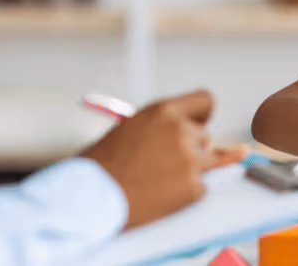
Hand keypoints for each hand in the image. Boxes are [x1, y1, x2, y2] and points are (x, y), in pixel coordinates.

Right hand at [82, 91, 244, 228]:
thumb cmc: (102, 165)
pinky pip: (201, 187)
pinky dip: (186, 193)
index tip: (199, 124)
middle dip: (190, 149)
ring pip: (207, 162)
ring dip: (190, 170)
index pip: (205, 101)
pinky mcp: (193, 186)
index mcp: (164, 111)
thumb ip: (161, 127)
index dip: (202, 115)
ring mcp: (190, 159)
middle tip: (165, 164)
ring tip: (159, 180)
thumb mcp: (131, 128)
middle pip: (204, 137)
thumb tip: (188, 135)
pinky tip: (160, 195)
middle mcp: (181, 130)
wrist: (90, 196)